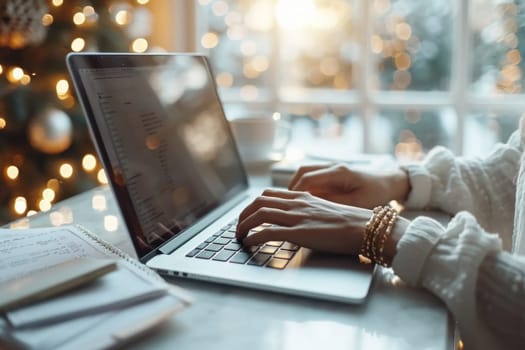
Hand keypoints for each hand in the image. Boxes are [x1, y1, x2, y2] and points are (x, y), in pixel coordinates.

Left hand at [236, 188, 409, 262]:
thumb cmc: (351, 222)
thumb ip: (309, 212)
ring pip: (260, 214)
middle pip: (259, 201)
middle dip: (243, 214)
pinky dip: (254, 237)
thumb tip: (297, 221)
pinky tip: (249, 243)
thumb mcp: (325, 211)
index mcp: (303, 197)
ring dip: (244, 225)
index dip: (253, 204)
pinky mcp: (300, 232)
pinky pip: (269, 232)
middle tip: (238, 226)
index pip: (269, 194)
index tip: (247, 215)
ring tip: (239, 236)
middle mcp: (298, 203)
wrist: (367, 227)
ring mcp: (298, 217)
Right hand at [288, 163, 410, 208]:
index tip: (289, 205)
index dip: (296, 191)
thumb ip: (334, 204)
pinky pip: (313, 175)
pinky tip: (305, 198)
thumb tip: (312, 206)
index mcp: (339, 172)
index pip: (308, 178)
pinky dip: (305, 185)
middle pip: (303, 171)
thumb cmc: (377, 194)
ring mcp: (333, 167)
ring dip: (297, 185)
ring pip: (306, 171)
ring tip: (292, 201)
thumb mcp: (357, 203)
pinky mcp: (333, 172)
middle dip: (291, 187)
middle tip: (286, 203)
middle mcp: (333, 166)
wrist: (390, 183)